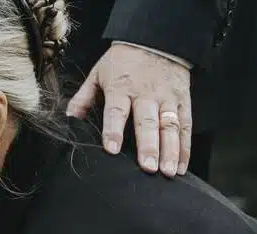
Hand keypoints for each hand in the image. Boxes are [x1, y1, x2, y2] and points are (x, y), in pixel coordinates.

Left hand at [66, 42, 191, 176]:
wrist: (157, 37)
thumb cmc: (123, 60)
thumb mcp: (98, 73)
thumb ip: (84, 97)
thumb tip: (70, 119)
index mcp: (122, 88)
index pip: (117, 111)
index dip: (114, 130)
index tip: (111, 149)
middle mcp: (146, 94)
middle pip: (148, 122)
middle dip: (149, 146)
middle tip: (148, 167)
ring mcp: (167, 98)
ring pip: (170, 126)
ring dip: (171, 150)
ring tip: (168, 172)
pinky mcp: (183, 100)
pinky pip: (186, 125)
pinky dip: (185, 147)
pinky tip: (181, 165)